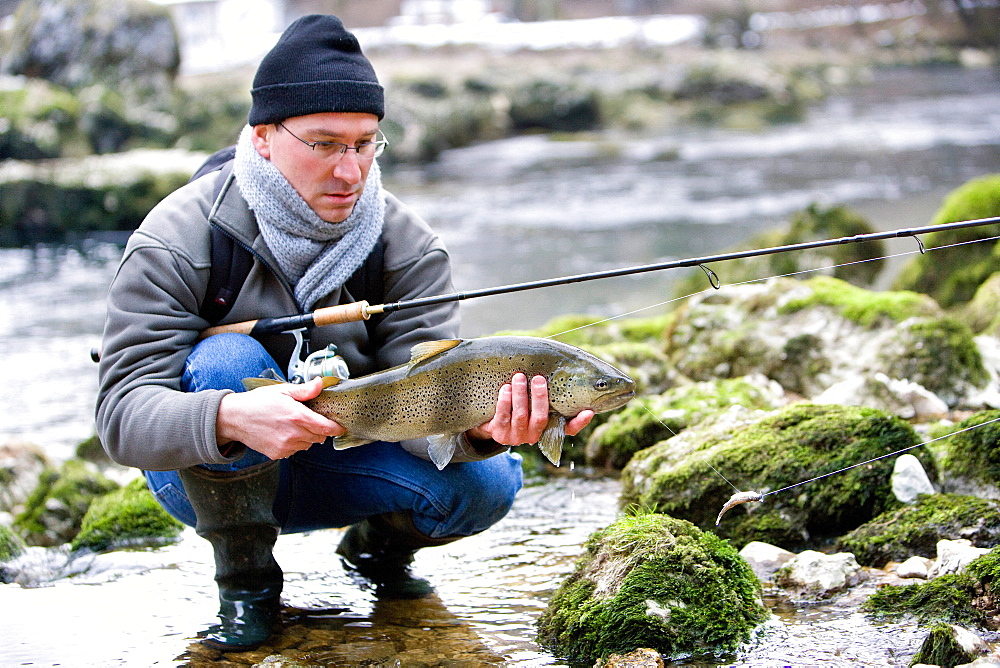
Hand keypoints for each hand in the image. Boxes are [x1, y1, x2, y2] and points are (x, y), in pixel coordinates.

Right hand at [216, 377, 344, 459]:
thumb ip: (305, 390)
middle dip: (319, 429)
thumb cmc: (257, 403)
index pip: (327, 428)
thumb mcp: (282, 391)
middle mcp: (294, 434)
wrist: (235, 418)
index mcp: (298, 417)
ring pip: (308, 445)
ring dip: (306, 437)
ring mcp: (286, 446)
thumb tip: (320, 384)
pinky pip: (294, 450)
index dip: (336, 428)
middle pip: (319, 437)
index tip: (340, 426)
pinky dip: (294, 443)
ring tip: (292, 425)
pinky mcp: (278, 454)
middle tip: (308, 419)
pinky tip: (283, 433)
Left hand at [466, 373, 594, 445]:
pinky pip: (503, 416)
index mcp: (548, 427)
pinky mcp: (500, 434)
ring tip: (519, 377)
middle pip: (541, 418)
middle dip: (540, 398)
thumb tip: (560, 362)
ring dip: (520, 395)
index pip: (568, 429)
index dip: (579, 422)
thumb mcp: (534, 400)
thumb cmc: (519, 403)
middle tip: (538, 379)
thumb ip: (548, 390)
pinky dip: (504, 401)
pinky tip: (505, 388)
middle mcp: (534, 435)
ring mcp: (517, 436)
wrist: (492, 420)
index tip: (589, 411)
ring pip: (521, 416)